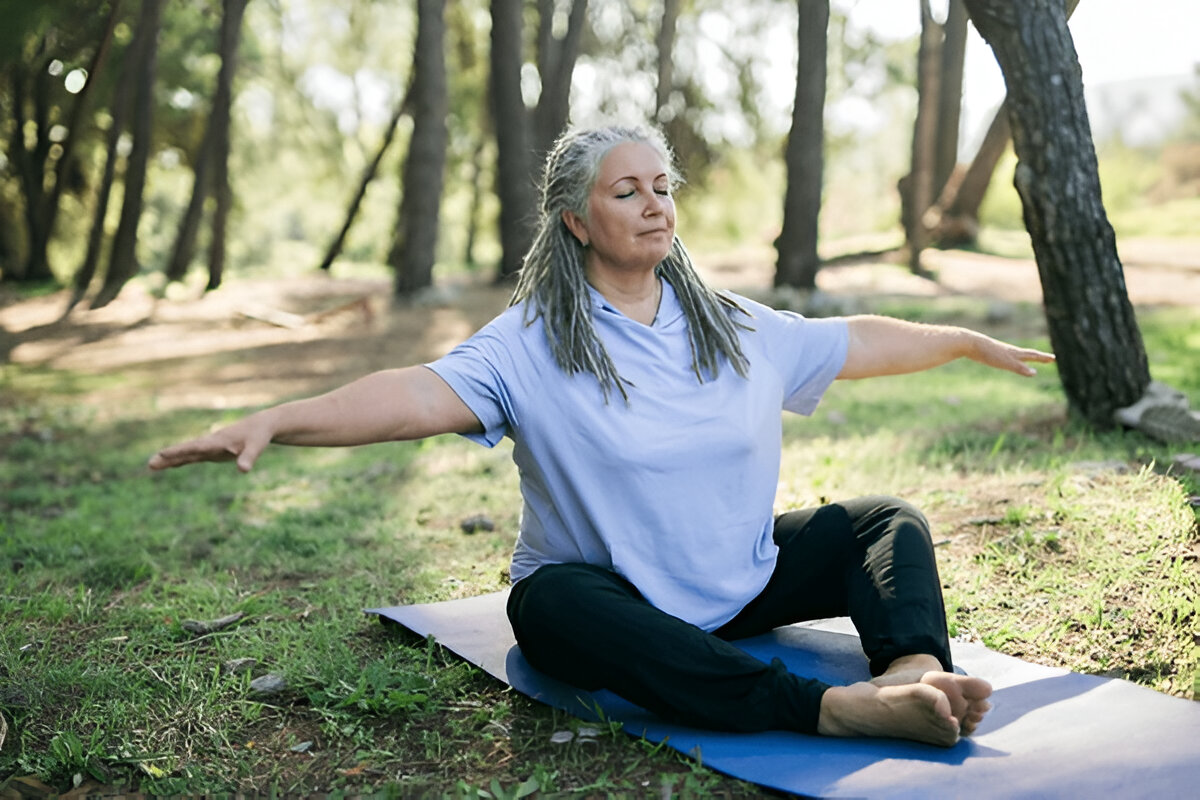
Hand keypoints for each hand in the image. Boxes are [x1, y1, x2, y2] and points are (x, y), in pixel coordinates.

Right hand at [148, 415, 272, 472]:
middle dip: (169, 457)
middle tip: (150, 463)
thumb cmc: (259, 435)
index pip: (196, 447)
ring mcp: (210, 447)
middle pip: (186, 451)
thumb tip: (243, 470)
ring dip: (171, 460)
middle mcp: (210, 443)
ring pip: (187, 454)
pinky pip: (194, 457)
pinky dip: (181, 461)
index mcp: (218, 441)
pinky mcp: (213, 452)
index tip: (163, 453)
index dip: (180, 451)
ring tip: (152, 466)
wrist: (261, 426)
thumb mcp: (257, 447)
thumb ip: (249, 458)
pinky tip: (170, 465)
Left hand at [968, 335, 1055, 376]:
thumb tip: (1035, 373)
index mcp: (1015, 353)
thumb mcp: (1006, 363)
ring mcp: (1000, 352)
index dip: (1043, 358)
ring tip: (1030, 359)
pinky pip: (1004, 357)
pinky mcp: (990, 354)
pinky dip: (1011, 359)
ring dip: (1025, 357)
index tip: (1054, 358)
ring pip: (1016, 355)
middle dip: (1039, 357)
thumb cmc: (988, 353)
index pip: (1033, 355)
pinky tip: (1006, 360)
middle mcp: (1010, 351)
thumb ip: (1019, 368)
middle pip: (1027, 354)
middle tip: (1049, 358)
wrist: (970, 343)